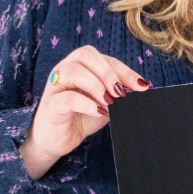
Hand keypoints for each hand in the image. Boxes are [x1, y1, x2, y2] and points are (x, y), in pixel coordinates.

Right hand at [19, 45, 149, 179]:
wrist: (60, 139)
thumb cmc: (83, 116)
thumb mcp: (106, 103)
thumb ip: (119, 93)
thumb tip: (141, 87)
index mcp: (83, 66)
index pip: (106, 59)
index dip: (125, 71)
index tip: (142, 85)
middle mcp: (66, 69)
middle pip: (86, 55)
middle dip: (109, 73)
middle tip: (121, 92)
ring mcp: (55, 85)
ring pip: (73, 71)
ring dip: (96, 85)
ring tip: (109, 102)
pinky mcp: (50, 105)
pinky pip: (66, 98)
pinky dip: (86, 103)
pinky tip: (99, 111)